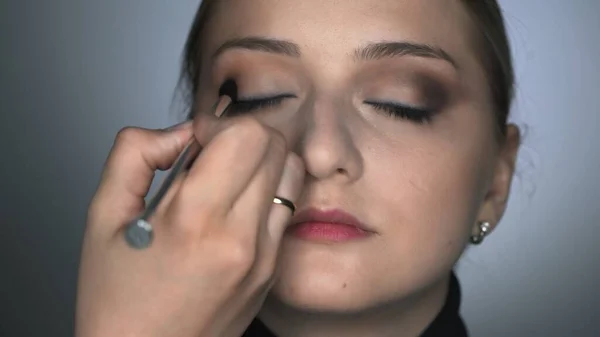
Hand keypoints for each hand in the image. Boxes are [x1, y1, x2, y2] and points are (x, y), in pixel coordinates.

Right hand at [76, 100, 304, 336]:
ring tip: (226, 180)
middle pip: (274, 145)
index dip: (217, 124)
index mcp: (195, 219)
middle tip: (208, 158)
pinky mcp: (274, 269)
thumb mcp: (102, 217)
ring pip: (291, 171)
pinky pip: (289, 207)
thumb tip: (181, 132)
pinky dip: (268, 192)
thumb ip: (135, 154)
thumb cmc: (118, 298)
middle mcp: (242, 238)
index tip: (194, 141)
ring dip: (261, 161)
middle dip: (240, 136)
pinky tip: (236, 207)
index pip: (245, 134)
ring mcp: (266, 256)